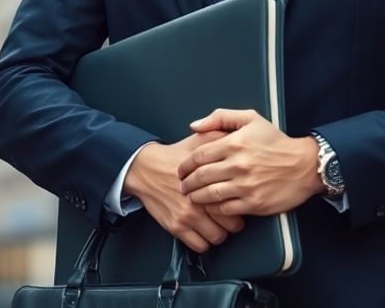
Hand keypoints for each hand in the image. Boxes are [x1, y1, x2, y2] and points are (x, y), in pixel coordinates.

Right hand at [123, 131, 244, 253]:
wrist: (144, 168)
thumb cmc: (173, 157)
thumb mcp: (198, 142)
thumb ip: (220, 139)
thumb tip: (239, 137)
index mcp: (207, 180)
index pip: (237, 201)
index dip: (240, 203)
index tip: (237, 201)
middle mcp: (198, 200)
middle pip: (232, 224)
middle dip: (233, 221)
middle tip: (228, 215)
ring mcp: (186, 216)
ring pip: (217, 238)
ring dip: (218, 233)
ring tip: (215, 224)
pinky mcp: (175, 227)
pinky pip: (199, 246)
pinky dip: (203, 242)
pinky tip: (201, 231)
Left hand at [176, 108, 323, 216]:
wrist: (305, 165)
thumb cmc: (275, 141)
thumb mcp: (250, 119)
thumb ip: (220, 117)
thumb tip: (194, 126)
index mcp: (234, 144)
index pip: (198, 156)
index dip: (185, 165)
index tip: (181, 170)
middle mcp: (238, 165)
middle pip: (201, 177)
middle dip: (186, 183)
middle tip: (182, 186)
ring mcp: (246, 186)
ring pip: (210, 195)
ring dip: (196, 197)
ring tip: (192, 197)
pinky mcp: (255, 203)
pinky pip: (226, 209)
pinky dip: (215, 209)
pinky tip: (211, 206)